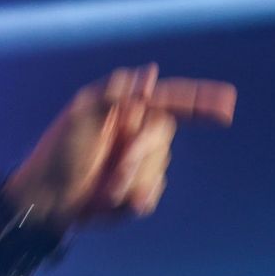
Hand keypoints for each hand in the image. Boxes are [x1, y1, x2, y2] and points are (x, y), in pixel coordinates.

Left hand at [3, 64, 235, 227]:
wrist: (47, 201)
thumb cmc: (58, 154)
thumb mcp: (82, 117)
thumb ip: (116, 94)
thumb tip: (149, 74)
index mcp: (124, 108)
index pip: (170, 99)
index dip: (201, 100)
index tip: (227, 104)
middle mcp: (135, 131)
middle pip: (164, 136)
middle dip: (141, 155)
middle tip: (116, 168)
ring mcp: (137, 161)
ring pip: (160, 168)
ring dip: (132, 181)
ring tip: (103, 188)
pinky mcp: (137, 188)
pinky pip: (154, 191)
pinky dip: (135, 197)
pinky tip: (113, 201)